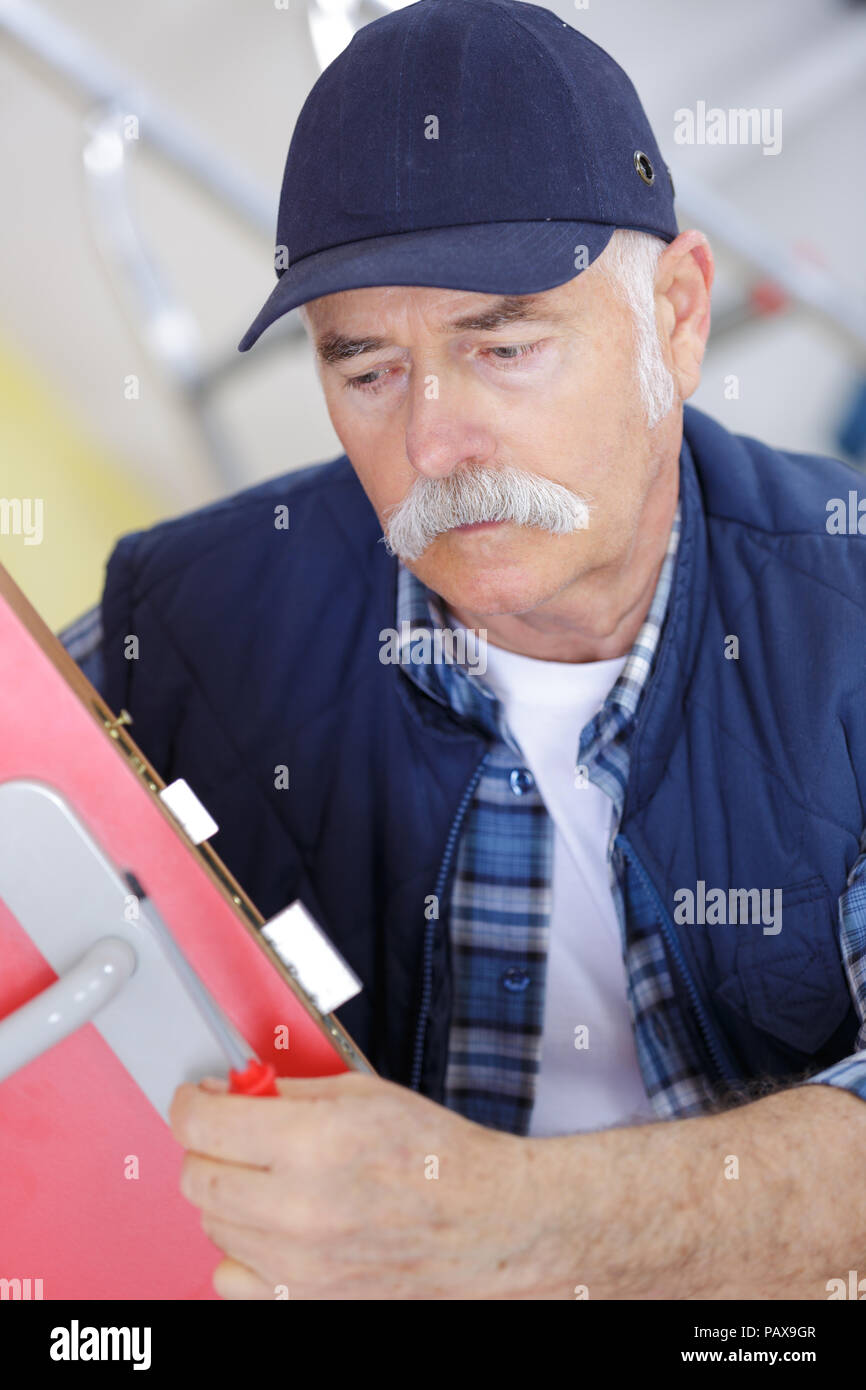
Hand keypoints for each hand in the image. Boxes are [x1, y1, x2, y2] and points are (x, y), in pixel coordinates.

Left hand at [169, 1070, 556, 1299]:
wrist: (487, 1223)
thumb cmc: (436, 1158)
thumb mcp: (363, 1094)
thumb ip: (289, 1093)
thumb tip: (236, 1091)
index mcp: (315, 1144)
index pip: (203, 1124)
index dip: (191, 1102)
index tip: (198, 1098)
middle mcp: (299, 1209)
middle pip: (196, 1177)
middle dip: (206, 1145)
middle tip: (233, 1131)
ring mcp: (299, 1264)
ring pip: (211, 1226)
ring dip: (225, 1194)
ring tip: (266, 1176)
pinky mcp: (304, 1299)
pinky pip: (229, 1276)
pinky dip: (239, 1249)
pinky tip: (270, 1225)